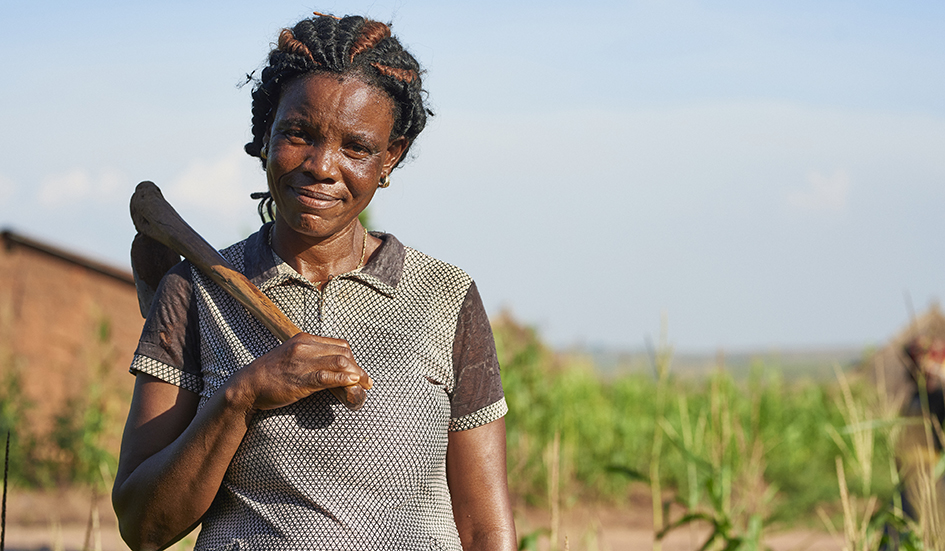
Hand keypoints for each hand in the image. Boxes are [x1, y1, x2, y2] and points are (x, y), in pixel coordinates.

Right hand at [229, 332, 371, 410]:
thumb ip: (311, 357)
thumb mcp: (292, 357)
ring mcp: (302, 362)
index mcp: (304, 339)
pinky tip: (353, 383)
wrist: (248, 386)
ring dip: (356, 374)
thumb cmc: (271, 375)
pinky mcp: (299, 379)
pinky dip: (343, 380)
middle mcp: (305, 347)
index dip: (353, 359)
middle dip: (358, 367)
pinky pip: (327, 377)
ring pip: (339, 362)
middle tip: (367, 381)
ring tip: (364, 385)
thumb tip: (333, 367)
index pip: (339, 344)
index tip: (359, 372)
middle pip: (343, 352)